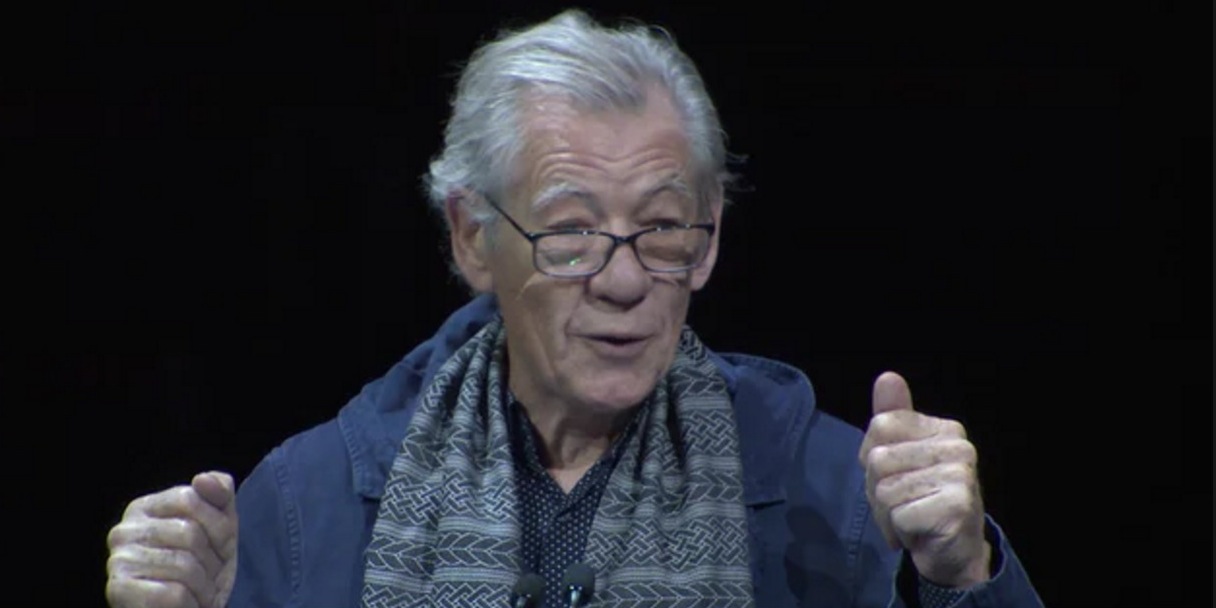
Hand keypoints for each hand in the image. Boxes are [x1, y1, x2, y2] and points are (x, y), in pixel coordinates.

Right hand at [106, 471, 238, 607]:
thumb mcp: (221, 528)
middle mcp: (123, 531)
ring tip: (199, 594)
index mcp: (143, 508)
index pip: (190, 498)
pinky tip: (186, 606)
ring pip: (184, 566)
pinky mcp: (119, 592)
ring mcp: (118, 562)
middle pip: (189, 532)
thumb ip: (219, 494)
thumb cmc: (205, 570)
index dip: (218, 526)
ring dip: (204, 587)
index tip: (220, 548)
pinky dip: (190, 604)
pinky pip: (173, 594)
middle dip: (213, 560)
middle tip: (210, 577)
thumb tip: (202, 479)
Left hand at [858, 372, 989, 587]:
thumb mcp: (901, 457)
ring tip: (911, 519)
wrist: (954, 554)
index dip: (873, 458)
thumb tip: (887, 377)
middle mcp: (959, 446)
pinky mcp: (956, 506)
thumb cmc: (922, 501)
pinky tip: (919, 533)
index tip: (895, 477)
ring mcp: (960, 476)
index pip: (881, 425)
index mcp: (945, 429)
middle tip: (903, 505)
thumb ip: (893, 418)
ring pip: (886, 489)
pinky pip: (898, 513)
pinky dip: (899, 530)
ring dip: (887, 514)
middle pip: (879, 459)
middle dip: (878, 491)